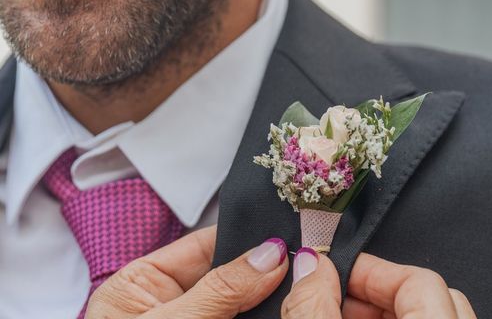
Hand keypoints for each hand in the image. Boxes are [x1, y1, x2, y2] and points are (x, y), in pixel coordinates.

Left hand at [86, 226, 288, 317]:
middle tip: (294, 266)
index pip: (201, 245)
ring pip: (240, 304)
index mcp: (142, 283)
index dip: (242, 239)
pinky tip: (279, 313)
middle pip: (226, 273)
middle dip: (259, 271)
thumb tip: (267, 257)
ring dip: (265, 300)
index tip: (280, 237)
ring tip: (290, 290)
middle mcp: (169, 304)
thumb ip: (217, 291)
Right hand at [282, 249, 476, 318]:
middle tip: (330, 298)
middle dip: (372, 291)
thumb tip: (309, 264)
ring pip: (429, 317)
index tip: (332, 272)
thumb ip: (315, 308)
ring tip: (337, 318)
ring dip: (379, 311)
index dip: (370, 270)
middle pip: (427, 296)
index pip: (420, 281)